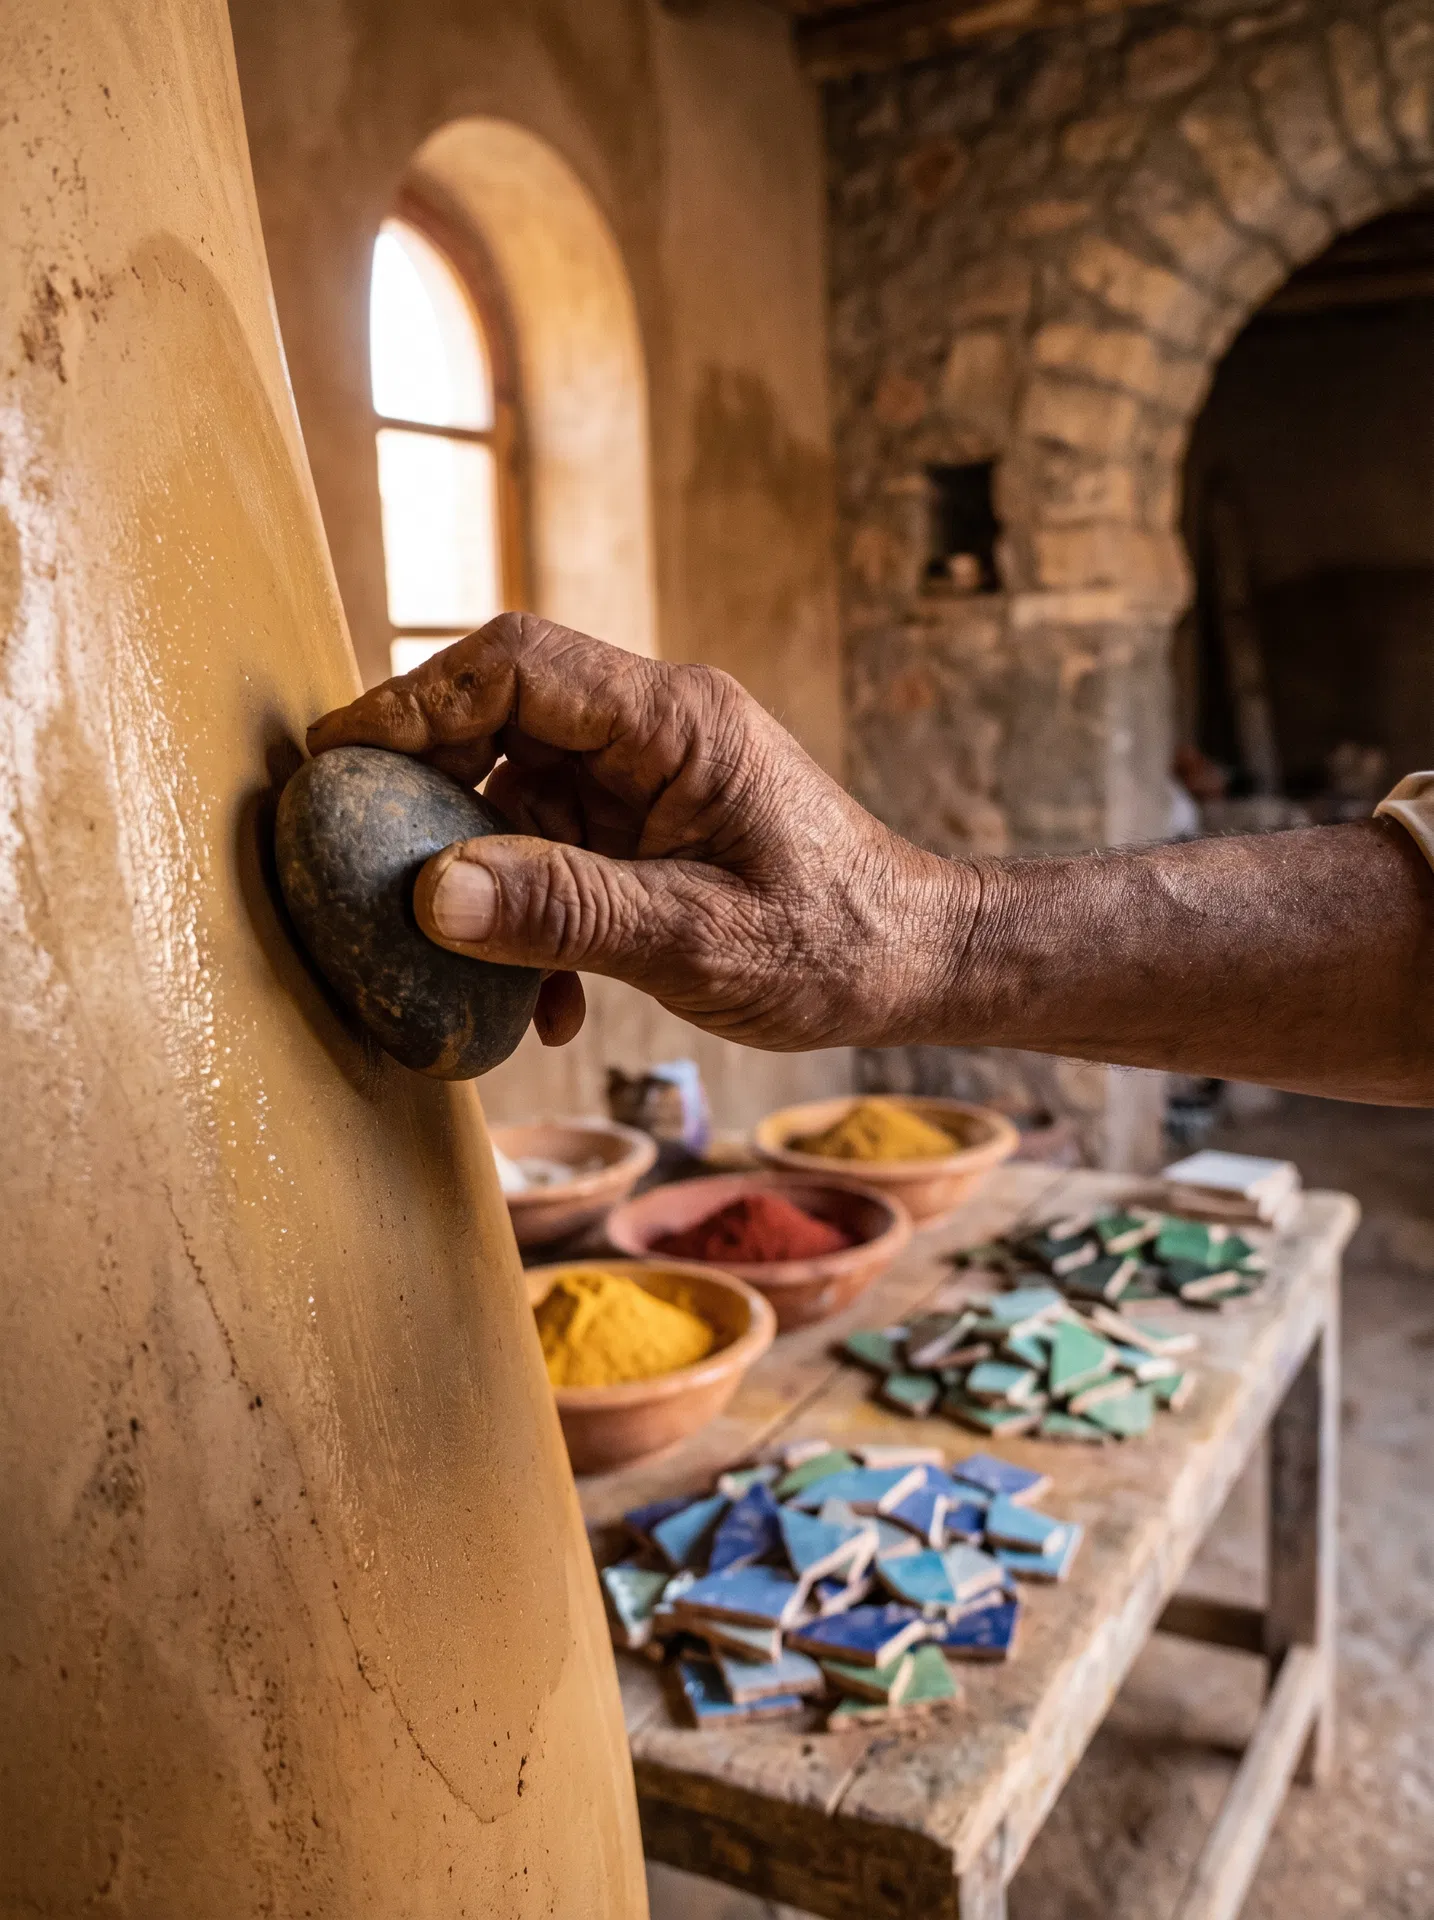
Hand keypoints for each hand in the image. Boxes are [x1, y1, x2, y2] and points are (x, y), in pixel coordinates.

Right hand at [306, 614, 969, 1051]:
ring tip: (453, 959)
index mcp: (678, 721)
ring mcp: (650, 779)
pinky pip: (555, 850)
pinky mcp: (649, 828)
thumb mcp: (699, 941)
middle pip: (502, 718)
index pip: (518, 664)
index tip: (340, 761)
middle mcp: (656, 731)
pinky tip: (543, 1001)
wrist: (919, 966)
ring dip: (481, 877)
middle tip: (361, 858)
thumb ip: (569, 912)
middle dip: (428, 788)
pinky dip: (531, 914)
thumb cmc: (838, 945)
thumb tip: (433, 894)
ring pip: (519, 791)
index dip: (415, 700)